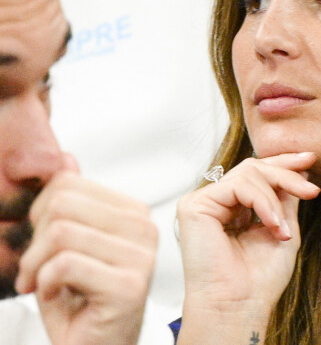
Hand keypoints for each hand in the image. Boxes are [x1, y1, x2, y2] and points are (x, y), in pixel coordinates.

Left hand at [15, 156, 157, 344]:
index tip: (42, 245)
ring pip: (60, 232)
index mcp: (132, 213)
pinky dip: (44, 285)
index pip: (70, 183)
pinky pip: (63, 265)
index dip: (41, 214)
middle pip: (63, 203)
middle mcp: (143, 228)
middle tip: (37, 270)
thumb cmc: (83, 303)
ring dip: (35, 266)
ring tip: (43, 284)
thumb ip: (73, 202)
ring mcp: (141, 256)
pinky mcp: (129, 284)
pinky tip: (56, 297)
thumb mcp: (71, 244)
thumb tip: (68, 159)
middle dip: (35, 241)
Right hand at [176, 152, 319, 343]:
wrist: (240, 307)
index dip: (283, 163)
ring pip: (248, 173)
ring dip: (275, 199)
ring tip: (284, 230)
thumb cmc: (259, 280)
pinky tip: (273, 225)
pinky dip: (262, 202)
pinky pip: (237, 185)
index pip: (257, 174)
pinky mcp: (195, 205)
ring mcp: (204, 201)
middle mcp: (217, 201)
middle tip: (311, 190)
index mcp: (234, 207)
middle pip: (254, 167)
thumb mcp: (284, 228)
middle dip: (286, 174)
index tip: (310, 158)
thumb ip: (287, 198)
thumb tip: (301, 168)